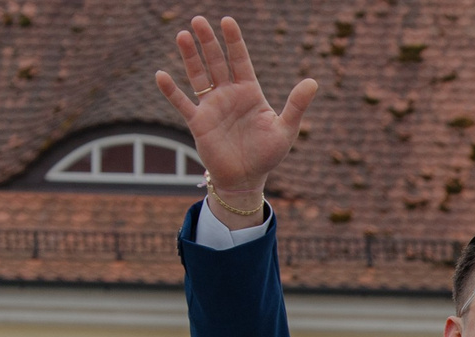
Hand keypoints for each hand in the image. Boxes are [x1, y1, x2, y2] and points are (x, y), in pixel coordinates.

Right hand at [154, 15, 317, 202]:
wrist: (247, 178)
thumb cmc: (268, 154)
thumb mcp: (286, 129)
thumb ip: (297, 105)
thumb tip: (313, 82)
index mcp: (250, 92)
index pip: (240, 60)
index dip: (234, 41)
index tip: (227, 21)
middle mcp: (228, 94)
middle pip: (216, 62)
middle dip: (208, 42)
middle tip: (199, 20)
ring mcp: (212, 106)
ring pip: (198, 75)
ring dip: (190, 56)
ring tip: (183, 35)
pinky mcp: (198, 121)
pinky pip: (182, 102)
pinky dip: (171, 90)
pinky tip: (161, 75)